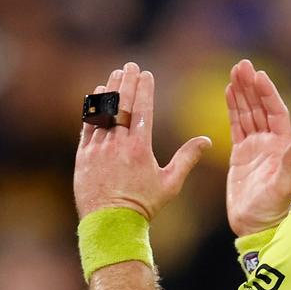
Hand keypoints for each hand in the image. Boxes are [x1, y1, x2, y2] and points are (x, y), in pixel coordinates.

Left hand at [75, 62, 211, 220]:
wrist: (111, 224)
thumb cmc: (143, 206)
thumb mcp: (171, 184)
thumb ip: (187, 159)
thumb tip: (206, 140)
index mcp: (139, 148)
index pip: (142, 109)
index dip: (145, 89)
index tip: (147, 74)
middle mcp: (117, 144)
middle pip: (121, 104)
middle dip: (126, 82)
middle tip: (130, 65)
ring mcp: (98, 148)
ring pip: (103, 111)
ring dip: (109, 90)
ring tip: (115, 74)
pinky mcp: (84, 154)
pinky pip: (88, 124)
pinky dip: (92, 107)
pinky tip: (96, 95)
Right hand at [225, 59, 290, 236]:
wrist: (255, 226)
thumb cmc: (272, 210)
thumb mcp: (283, 185)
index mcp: (282, 147)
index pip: (276, 113)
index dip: (268, 94)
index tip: (260, 75)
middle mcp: (270, 144)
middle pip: (261, 108)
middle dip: (252, 86)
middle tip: (242, 64)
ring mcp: (255, 148)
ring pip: (248, 113)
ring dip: (242, 93)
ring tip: (235, 72)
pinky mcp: (240, 155)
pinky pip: (237, 126)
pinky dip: (233, 109)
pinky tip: (229, 92)